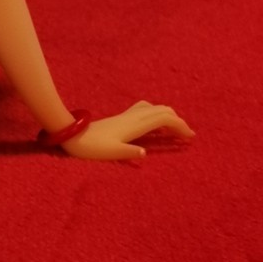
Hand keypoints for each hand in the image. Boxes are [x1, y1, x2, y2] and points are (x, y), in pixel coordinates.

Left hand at [60, 101, 194, 161]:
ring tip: (175, 129)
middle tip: (187, 135)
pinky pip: (145, 110)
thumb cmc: (91, 147)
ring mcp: (127, 116)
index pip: (163, 119)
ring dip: (168, 116)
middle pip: (162, 111)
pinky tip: (154, 123)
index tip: (190, 137)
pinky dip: (156, 114)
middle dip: (177, 121)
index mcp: (134, 125)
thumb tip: (144, 152)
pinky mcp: (121, 117)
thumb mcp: (110, 153)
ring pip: (154, 109)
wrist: (72, 134)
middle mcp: (133, 117)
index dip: (179, 126)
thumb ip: (128, 152)